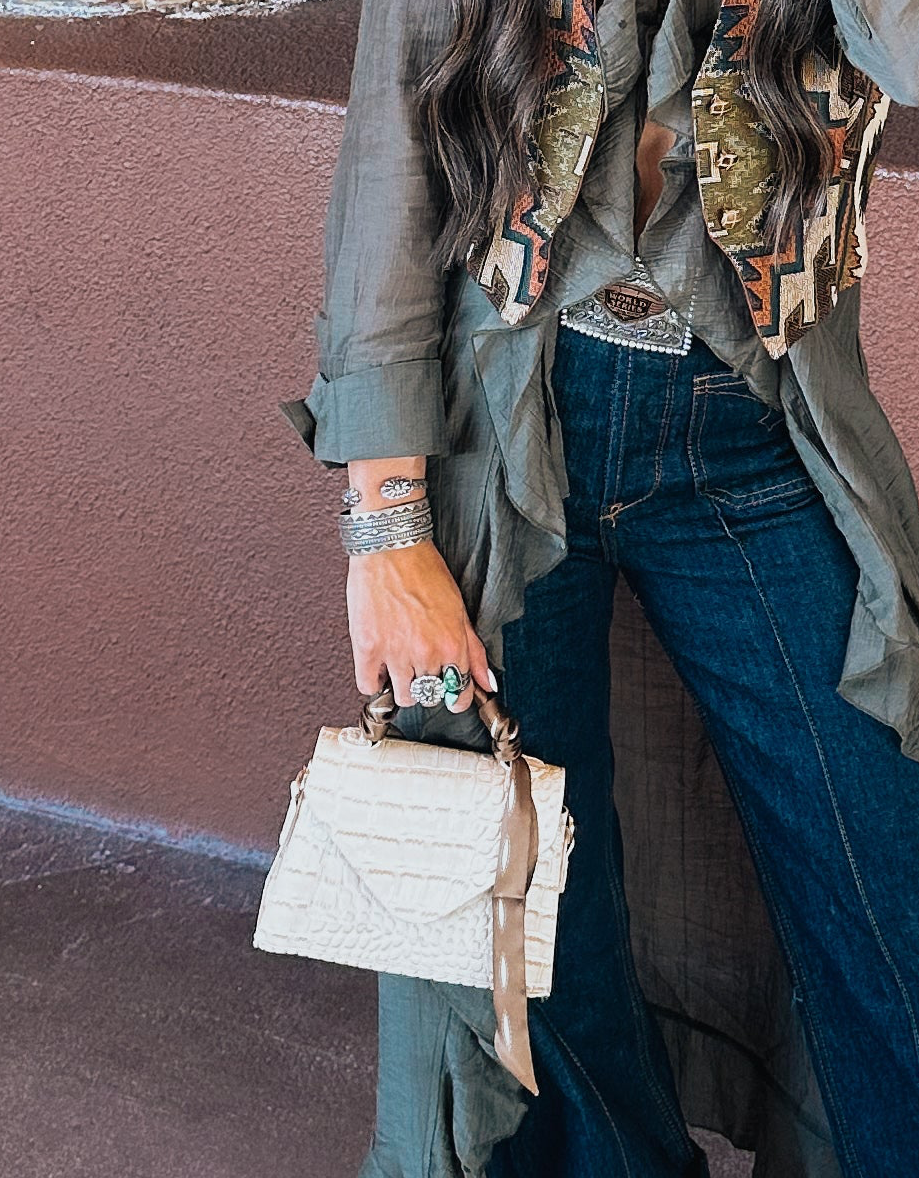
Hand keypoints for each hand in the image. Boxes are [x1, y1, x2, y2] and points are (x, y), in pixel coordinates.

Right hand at [346, 538, 494, 712]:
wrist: (391, 547)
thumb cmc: (424, 570)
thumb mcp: (460, 610)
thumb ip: (474, 651)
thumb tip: (487, 684)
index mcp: (452, 644)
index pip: (459, 693)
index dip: (456, 697)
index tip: (451, 695)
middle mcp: (425, 653)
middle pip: (430, 696)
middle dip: (428, 685)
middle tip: (422, 665)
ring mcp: (395, 653)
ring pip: (402, 697)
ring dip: (402, 686)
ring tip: (400, 664)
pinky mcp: (367, 648)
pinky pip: (369, 686)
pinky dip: (374, 681)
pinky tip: (379, 666)